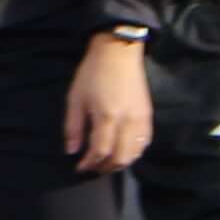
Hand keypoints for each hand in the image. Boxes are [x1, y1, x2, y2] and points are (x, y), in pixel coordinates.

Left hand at [62, 32, 151, 173]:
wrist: (118, 52)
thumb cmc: (92, 73)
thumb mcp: (75, 98)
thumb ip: (73, 127)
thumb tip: (71, 151)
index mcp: (107, 116)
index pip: (100, 151)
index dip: (89, 164)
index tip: (79, 167)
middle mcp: (127, 121)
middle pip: (120, 157)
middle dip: (105, 167)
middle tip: (93, 168)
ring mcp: (141, 119)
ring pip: (135, 153)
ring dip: (120, 162)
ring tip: (106, 162)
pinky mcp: (148, 115)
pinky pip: (144, 142)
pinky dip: (134, 152)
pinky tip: (123, 151)